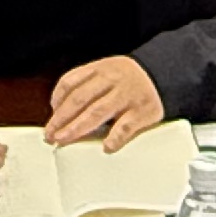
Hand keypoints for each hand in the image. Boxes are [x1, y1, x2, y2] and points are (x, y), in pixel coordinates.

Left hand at [45, 55, 164, 149]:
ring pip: (97, 112)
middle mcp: (112, 80)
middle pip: (79, 99)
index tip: (51, 116)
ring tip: (65, 140)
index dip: (57, 100)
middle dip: (61, 119)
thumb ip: (87, 86)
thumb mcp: (107, 71)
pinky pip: (126, 126)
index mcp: (100, 69)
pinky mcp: (143, 111)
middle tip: (51, 135)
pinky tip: (106, 147)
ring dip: (77, 128)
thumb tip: (61, 112)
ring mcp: (127, 95)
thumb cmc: (130, 79)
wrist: (165, 73)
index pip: (71, 82)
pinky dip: (115, 138)